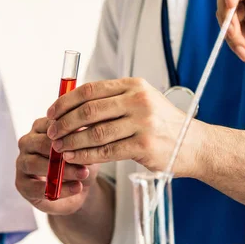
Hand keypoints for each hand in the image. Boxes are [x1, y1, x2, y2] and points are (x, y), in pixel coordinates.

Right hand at [16, 117, 98, 214]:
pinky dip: (59, 189)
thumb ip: (81, 140)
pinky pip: (36, 187)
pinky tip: (76, 188)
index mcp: (40, 127)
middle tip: (85, 158)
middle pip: (41, 143)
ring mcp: (21, 163)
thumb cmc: (80, 162)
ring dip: (62, 170)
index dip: (69, 132)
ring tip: (83, 174)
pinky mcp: (22, 184)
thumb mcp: (84, 148)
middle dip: (63, 152)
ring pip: (35, 164)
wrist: (79, 188)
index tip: (88, 138)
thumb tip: (84, 133)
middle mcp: (27, 142)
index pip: (50, 125)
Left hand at [45, 78, 205, 175]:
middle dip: (64, 123)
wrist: (194, 144)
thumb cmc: (161, 124)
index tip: (51, 112)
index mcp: (134, 85)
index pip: (90, 90)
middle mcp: (138, 100)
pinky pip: (106, 152)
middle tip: (51, 132)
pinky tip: (73, 158)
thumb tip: (71, 106)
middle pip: (89, 110)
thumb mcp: (141, 102)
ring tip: (59, 147)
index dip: (65, 101)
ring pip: (95, 133)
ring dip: (72, 141)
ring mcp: (143, 123)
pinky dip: (85, 155)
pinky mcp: (144, 146)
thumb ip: (112, 101)